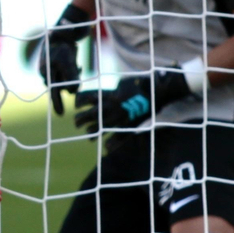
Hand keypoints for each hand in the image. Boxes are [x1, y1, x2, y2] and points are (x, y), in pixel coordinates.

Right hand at [24, 2, 90, 114]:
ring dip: (72, 79)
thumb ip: (70, 78)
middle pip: (57, 87)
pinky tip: (79, 66)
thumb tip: (72, 92)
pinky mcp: (63, 61)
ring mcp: (54, 66)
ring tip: (78, 68)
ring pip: (65, 80)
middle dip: (62, 95)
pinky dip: (75, 72)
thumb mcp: (68, 63)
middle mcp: (48, 70)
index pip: (52, 91)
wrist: (67, 29)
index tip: (60, 113)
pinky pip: (69, 73)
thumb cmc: (65, 47)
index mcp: (45, 71)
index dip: (56, 103)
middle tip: (60, 113)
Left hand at [73, 69, 192, 133]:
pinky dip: (112, 144)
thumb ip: (112, 91)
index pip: (87, 98)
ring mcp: (119, 118)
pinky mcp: (128, 126)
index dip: (79, 102)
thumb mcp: (123, 84)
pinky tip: (107, 148)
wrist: (157, 92)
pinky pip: (118, 138)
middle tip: (76, 124)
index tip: (76, 106)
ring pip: (99, 128)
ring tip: (88, 135)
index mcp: (108, 95)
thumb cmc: (140, 86)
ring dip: (91, 132)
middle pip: (90, 115)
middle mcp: (111, 107)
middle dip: (80, 120)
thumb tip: (102, 96)